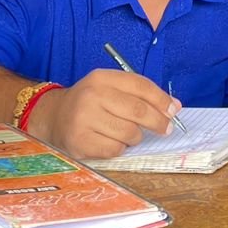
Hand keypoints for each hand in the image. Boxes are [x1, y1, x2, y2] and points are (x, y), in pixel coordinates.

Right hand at [28, 69, 180, 159]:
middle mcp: (91, 96)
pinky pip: (115, 149)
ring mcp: (83, 120)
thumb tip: (174, 107)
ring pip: (129, 133)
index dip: (161, 100)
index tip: (173, 111)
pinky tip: (110, 141)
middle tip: (165, 128)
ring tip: (127, 133)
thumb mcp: (111, 89)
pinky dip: (120, 148)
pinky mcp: (80, 142)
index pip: (140, 86)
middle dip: (158, 122)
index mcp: (101, 78)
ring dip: (135, 137)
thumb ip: (141, 94)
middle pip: (138, 111)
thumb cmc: (91, 103)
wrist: (53, 117)